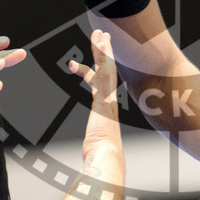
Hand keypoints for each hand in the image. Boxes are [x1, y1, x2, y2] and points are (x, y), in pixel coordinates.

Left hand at [68, 30, 121, 155]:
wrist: (107, 160)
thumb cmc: (101, 159)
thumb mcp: (96, 150)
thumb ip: (94, 150)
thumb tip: (89, 166)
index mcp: (106, 111)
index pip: (103, 84)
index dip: (100, 69)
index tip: (97, 57)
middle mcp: (110, 102)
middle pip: (108, 71)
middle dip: (104, 52)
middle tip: (101, 35)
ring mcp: (109, 99)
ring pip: (106, 68)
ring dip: (102, 49)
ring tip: (98, 33)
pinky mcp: (105, 97)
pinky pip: (103, 72)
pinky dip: (102, 56)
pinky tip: (99, 44)